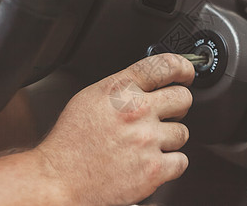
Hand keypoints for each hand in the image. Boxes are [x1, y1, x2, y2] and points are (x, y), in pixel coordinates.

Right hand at [37, 53, 194, 204]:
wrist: (59, 179)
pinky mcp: (153, 170)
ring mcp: (147, 140)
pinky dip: (170, 164)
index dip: (183, 67)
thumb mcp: (91, 98)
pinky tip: (151, 161)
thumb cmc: (71, 141)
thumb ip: (122, 87)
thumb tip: (148, 82)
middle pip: (183, 98)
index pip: (164, 65)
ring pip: (183, 132)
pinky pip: (181, 161)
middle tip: (166, 114)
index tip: (187, 73)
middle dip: (178, 106)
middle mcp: (136, 111)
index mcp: (120, 89)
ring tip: (147, 144)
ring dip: (170, 138)